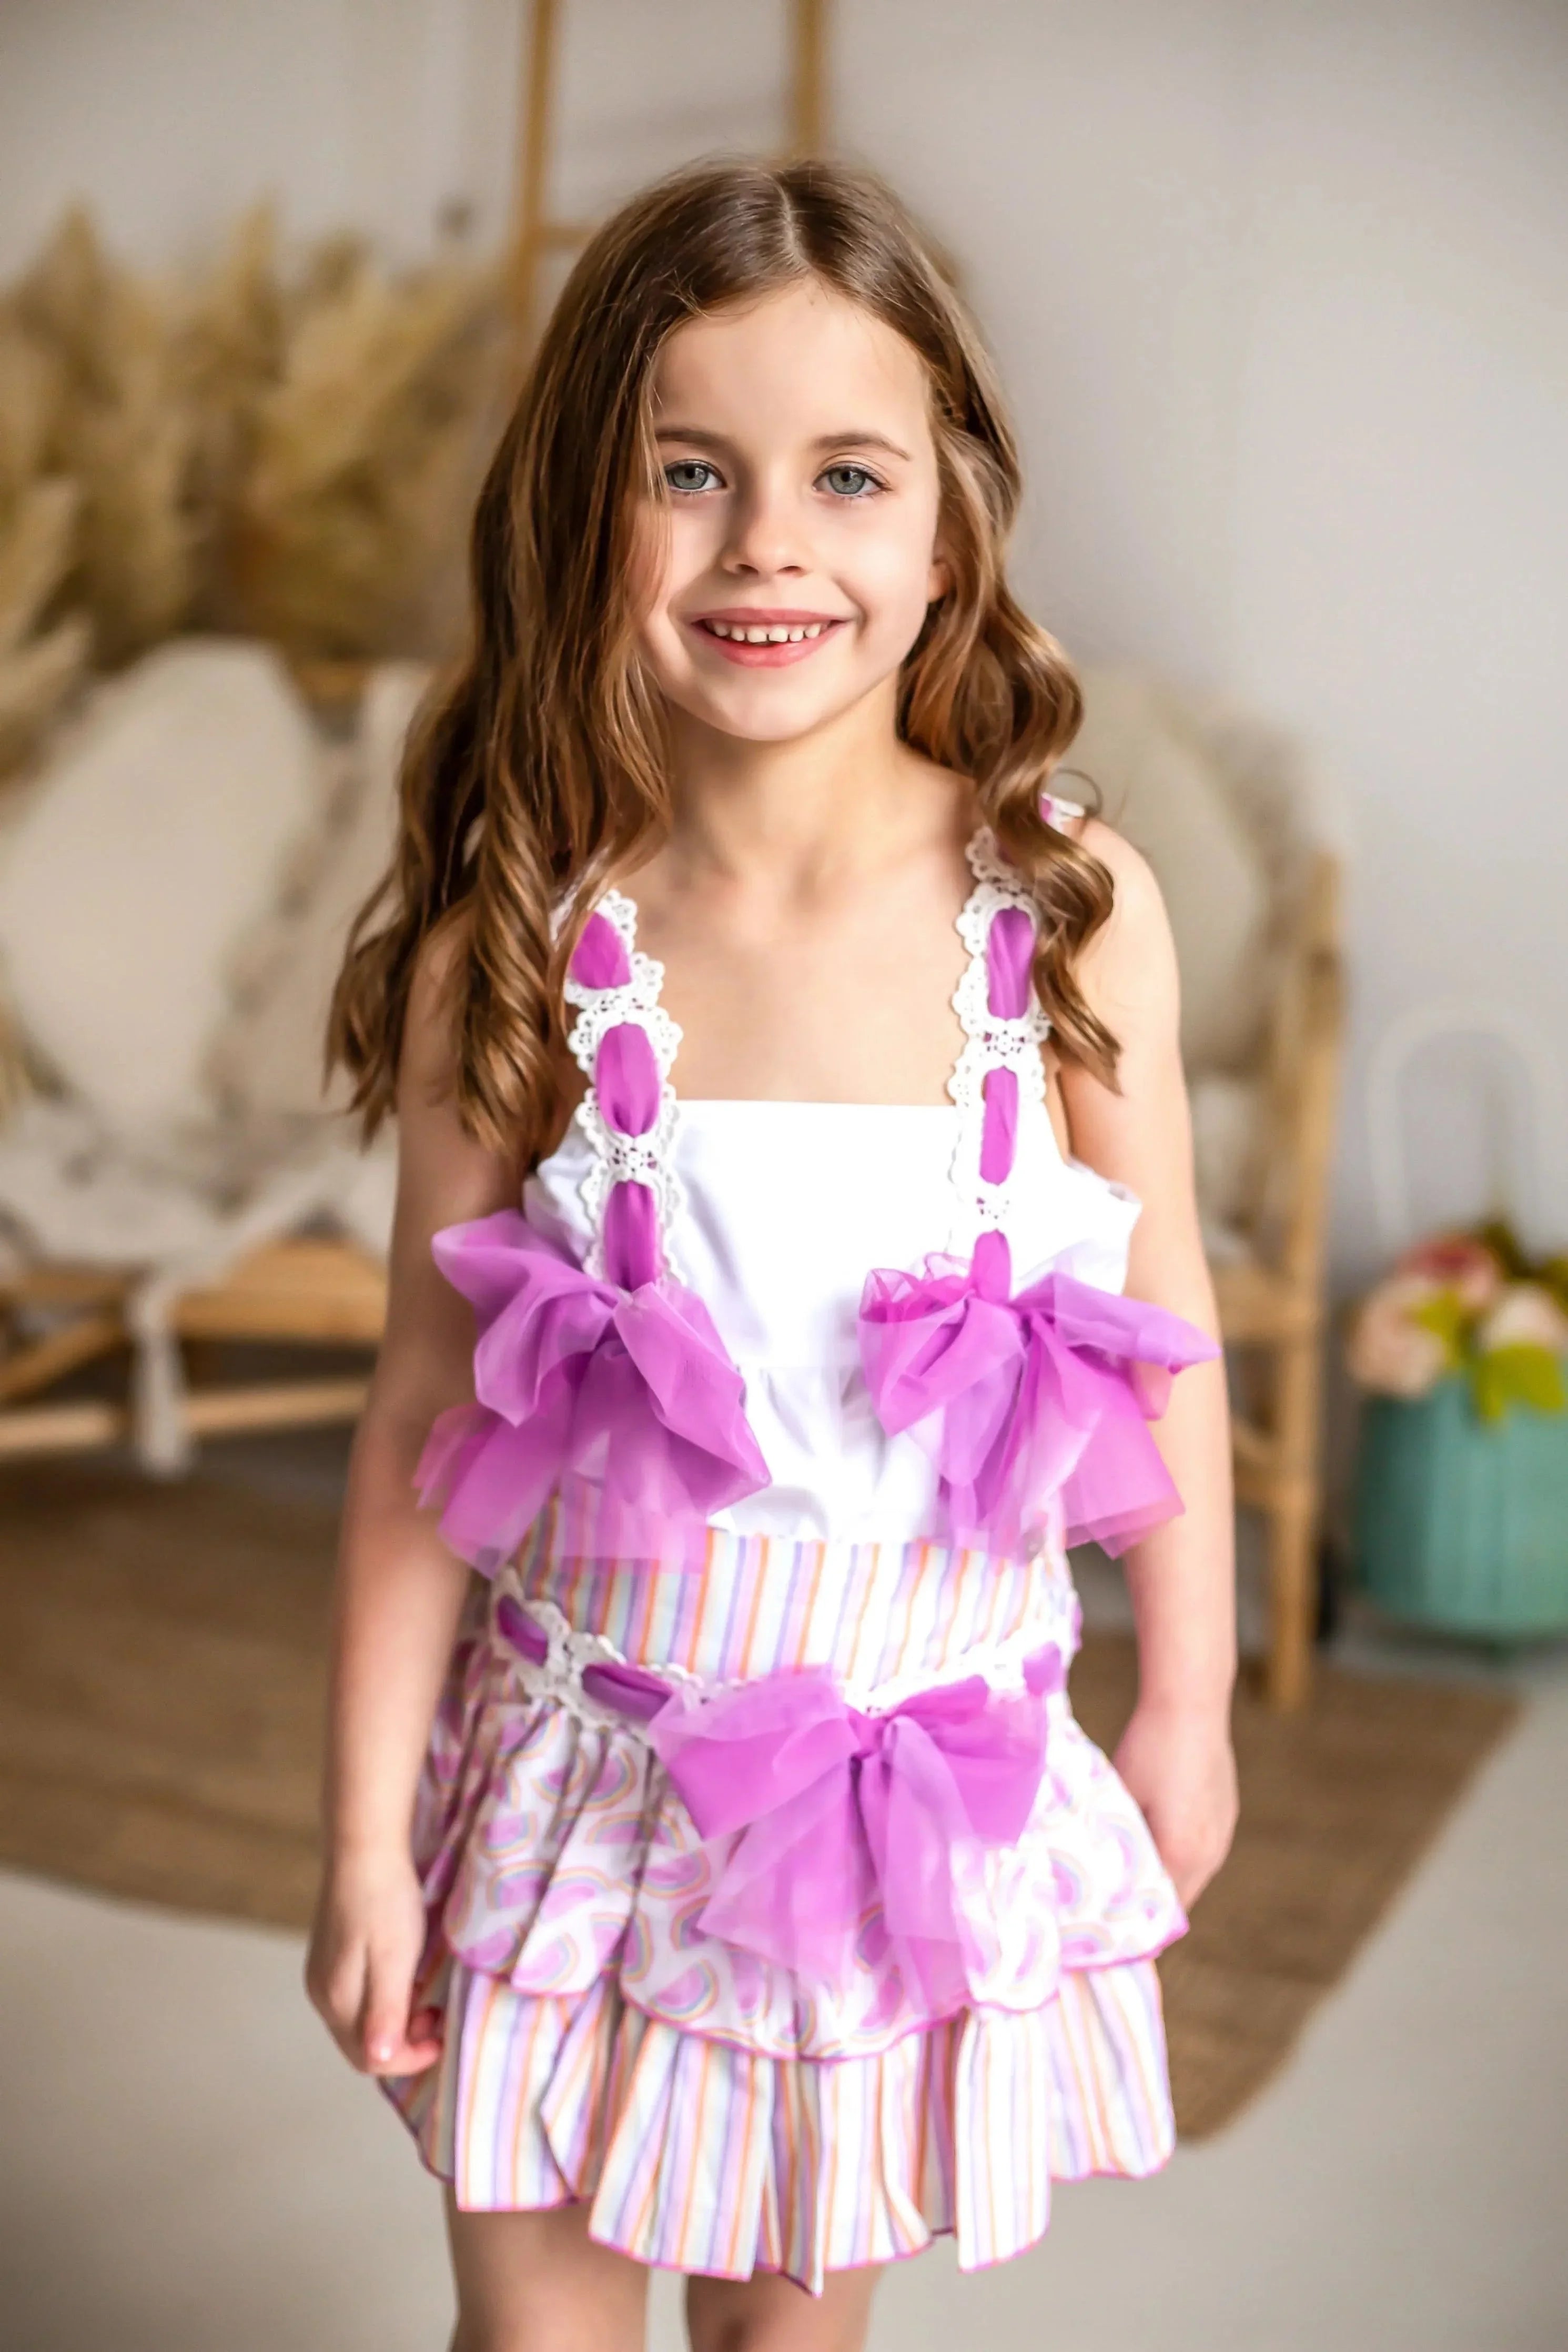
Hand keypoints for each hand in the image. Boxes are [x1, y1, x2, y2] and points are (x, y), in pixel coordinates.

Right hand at [304, 1845, 444, 2076]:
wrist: (364, 1847)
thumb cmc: (384, 1903)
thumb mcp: (393, 1960)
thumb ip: (385, 2013)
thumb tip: (378, 2059)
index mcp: (336, 2000)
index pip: (369, 2059)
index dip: (409, 2059)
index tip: (441, 2038)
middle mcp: (322, 1993)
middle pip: (361, 2043)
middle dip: (402, 2042)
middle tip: (434, 2014)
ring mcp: (323, 1973)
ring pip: (360, 2020)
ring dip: (396, 2020)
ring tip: (424, 1995)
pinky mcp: (331, 1954)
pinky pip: (357, 1996)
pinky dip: (385, 1999)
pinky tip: (404, 1975)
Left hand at [1112, 1699, 1237, 1910]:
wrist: (1191, 1704)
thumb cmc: (1149, 1748)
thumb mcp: (1122, 1799)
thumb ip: (1119, 1843)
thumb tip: (1101, 1874)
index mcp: (1182, 1853)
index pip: (1159, 1911)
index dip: (1133, 1922)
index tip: (1107, 1926)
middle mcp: (1210, 1852)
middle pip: (1178, 1899)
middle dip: (1148, 1905)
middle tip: (1112, 1903)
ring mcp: (1222, 1835)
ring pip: (1191, 1876)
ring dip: (1165, 1879)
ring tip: (1129, 1869)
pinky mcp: (1226, 1817)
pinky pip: (1202, 1853)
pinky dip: (1180, 1856)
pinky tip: (1155, 1835)